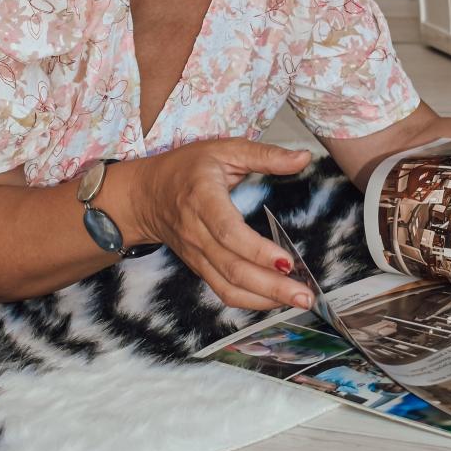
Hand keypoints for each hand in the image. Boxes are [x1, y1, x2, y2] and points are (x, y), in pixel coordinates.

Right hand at [132, 139, 314, 311]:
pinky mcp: (199, 267)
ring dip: (264, 299)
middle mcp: (197, 232)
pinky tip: (276, 299)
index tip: (287, 261)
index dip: (257, 251)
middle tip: (305, 294)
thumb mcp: (225, 149)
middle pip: (233, 268)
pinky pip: (223, 291)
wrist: (145, 195)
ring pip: (228, 286)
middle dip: (271, 286)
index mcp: (203, 198)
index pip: (229, 232)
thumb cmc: (186, 168)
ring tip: (298, 300)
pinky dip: (251, 301)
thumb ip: (265, 154)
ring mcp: (196, 255)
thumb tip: (304, 157)